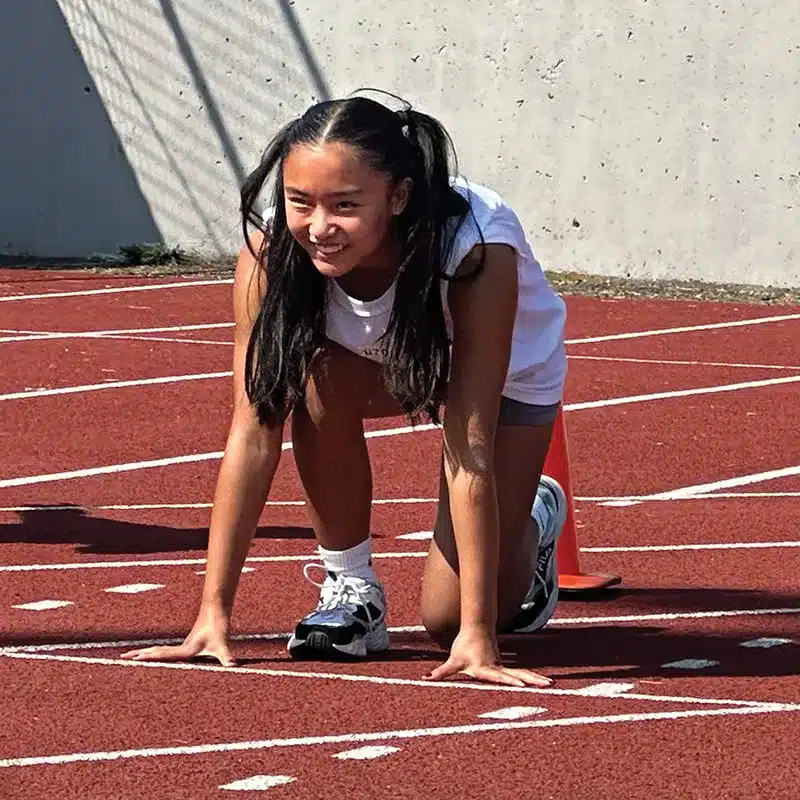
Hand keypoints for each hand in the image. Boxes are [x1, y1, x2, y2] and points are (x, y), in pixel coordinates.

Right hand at [120, 604, 235, 666]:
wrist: (216, 608)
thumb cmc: (219, 627)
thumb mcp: (223, 645)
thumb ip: (227, 656)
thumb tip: (233, 665)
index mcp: (185, 649)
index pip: (163, 654)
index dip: (148, 658)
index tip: (134, 659)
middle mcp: (181, 647)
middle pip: (155, 651)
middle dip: (139, 655)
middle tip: (121, 658)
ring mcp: (182, 645)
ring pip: (158, 650)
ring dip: (144, 653)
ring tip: (129, 656)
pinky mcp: (186, 645)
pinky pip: (166, 650)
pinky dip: (155, 653)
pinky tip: (151, 655)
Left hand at [423, 625, 552, 687]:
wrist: (476, 629)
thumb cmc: (463, 647)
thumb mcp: (453, 661)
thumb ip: (441, 672)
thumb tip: (425, 678)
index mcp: (485, 668)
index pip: (498, 676)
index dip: (508, 680)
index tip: (519, 684)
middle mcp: (497, 668)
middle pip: (516, 675)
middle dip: (530, 680)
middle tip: (545, 685)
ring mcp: (503, 667)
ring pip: (522, 673)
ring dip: (535, 679)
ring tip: (551, 684)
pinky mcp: (506, 668)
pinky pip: (521, 673)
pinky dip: (532, 678)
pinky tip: (545, 683)